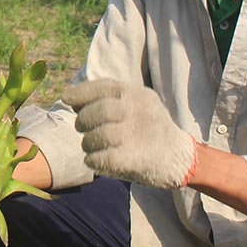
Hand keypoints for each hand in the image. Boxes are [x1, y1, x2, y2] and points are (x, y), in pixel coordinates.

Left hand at [63, 79, 199, 189]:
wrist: (179, 158)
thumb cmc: (149, 130)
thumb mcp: (137, 106)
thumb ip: (109, 100)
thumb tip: (72, 99)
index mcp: (137, 95)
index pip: (104, 87)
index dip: (81, 92)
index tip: (67, 98)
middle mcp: (138, 111)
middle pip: (100, 110)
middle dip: (83, 120)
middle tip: (82, 129)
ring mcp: (137, 135)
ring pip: (99, 135)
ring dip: (88, 142)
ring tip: (91, 146)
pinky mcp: (135, 159)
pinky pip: (102, 158)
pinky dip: (93, 159)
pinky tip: (94, 160)